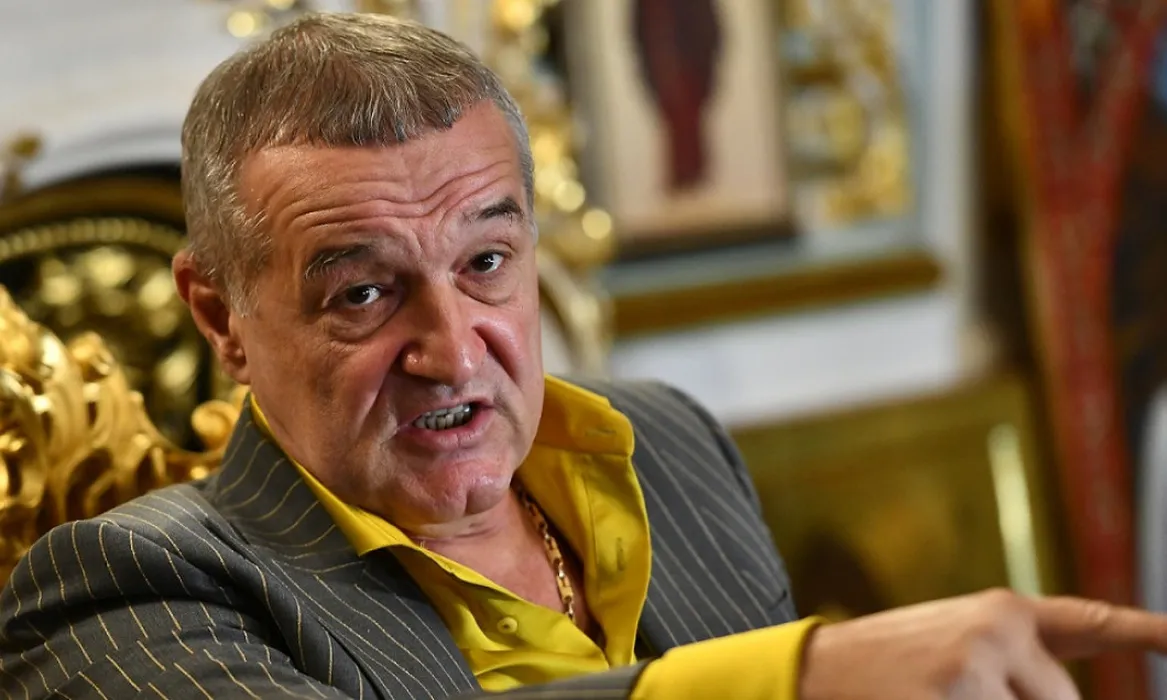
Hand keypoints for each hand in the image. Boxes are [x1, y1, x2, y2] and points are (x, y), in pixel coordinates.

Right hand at [799, 588, 1166, 699]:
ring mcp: (978, 664)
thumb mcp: (956, 644)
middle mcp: (999, 628)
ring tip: (935, 698)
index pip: (1093, 623)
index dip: (1151, 633)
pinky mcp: (957, 695)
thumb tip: (1059, 692)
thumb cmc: (891, 668)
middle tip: (951, 694)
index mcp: (1004, 610)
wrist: (815, 671)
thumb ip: (1018, 663)